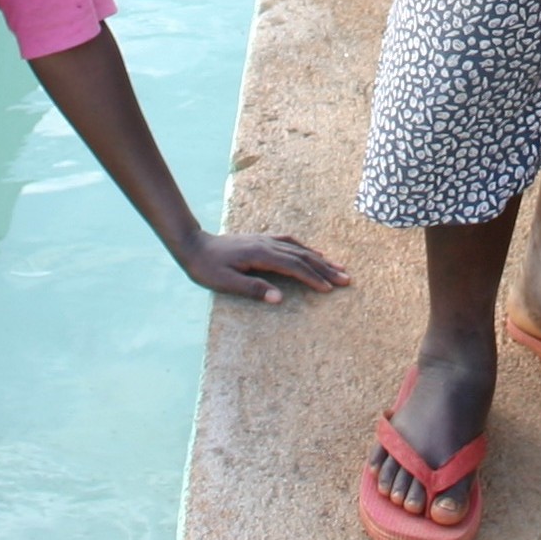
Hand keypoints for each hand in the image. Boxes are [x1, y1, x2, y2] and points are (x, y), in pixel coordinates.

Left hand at [177, 228, 352, 304]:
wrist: (194, 246)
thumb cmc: (207, 268)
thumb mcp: (226, 283)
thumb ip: (253, 289)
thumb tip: (279, 299)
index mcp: (261, 255)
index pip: (294, 267)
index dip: (312, 278)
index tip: (329, 289)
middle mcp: (267, 245)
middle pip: (303, 256)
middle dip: (325, 268)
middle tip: (346, 279)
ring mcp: (266, 240)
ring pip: (299, 249)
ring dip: (320, 258)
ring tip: (338, 266)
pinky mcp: (262, 240)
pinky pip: (291, 243)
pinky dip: (306, 248)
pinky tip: (313, 252)